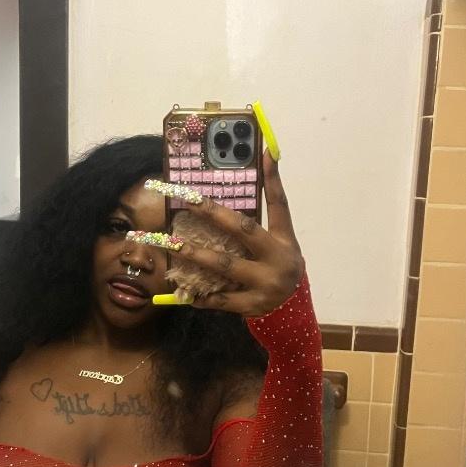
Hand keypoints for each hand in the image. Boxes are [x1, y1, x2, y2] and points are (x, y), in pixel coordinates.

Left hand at [139, 150, 303, 315]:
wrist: (293, 314)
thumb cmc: (278, 271)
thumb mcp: (279, 247)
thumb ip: (262, 225)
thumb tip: (236, 199)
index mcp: (284, 240)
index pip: (280, 204)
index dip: (273, 178)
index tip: (266, 152)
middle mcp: (277, 259)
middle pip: (244, 230)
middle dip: (214, 213)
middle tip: (189, 199)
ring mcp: (265, 283)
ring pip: (225, 265)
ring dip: (196, 254)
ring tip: (172, 244)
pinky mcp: (252, 305)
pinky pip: (221, 298)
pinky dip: (202, 295)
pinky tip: (185, 292)